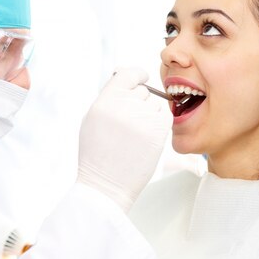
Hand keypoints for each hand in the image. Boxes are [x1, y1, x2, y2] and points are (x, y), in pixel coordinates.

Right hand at [77, 68, 170, 212]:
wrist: (106, 183)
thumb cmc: (97, 153)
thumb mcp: (92, 119)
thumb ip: (108, 96)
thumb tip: (124, 74)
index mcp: (105, 102)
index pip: (128, 74)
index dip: (137, 75)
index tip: (141, 78)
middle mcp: (124, 106)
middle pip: (143, 91)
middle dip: (139, 103)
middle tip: (128, 125)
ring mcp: (143, 118)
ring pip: (155, 104)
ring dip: (150, 115)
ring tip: (135, 136)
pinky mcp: (158, 130)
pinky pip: (165, 115)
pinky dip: (159, 124)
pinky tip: (147, 138)